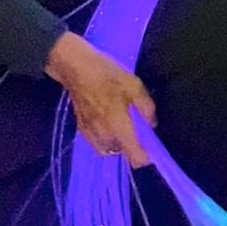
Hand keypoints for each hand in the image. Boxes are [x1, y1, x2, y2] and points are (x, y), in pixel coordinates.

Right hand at [45, 32, 154, 167]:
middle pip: (121, 154)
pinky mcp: (81, 129)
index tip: (150, 148)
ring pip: (107, 150)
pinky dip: (104, 139)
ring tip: (121, 126)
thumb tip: (151, 123)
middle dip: (130, 146)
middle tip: (135, 128)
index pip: (134, 157)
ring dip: (116, 143)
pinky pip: (96, 143)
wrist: (75, 68)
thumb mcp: (134, 85)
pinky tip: (107, 123)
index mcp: (118, 126)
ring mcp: (90, 134)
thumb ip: (146, 107)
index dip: (145, 157)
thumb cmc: (106, 74)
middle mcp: (103, 136)